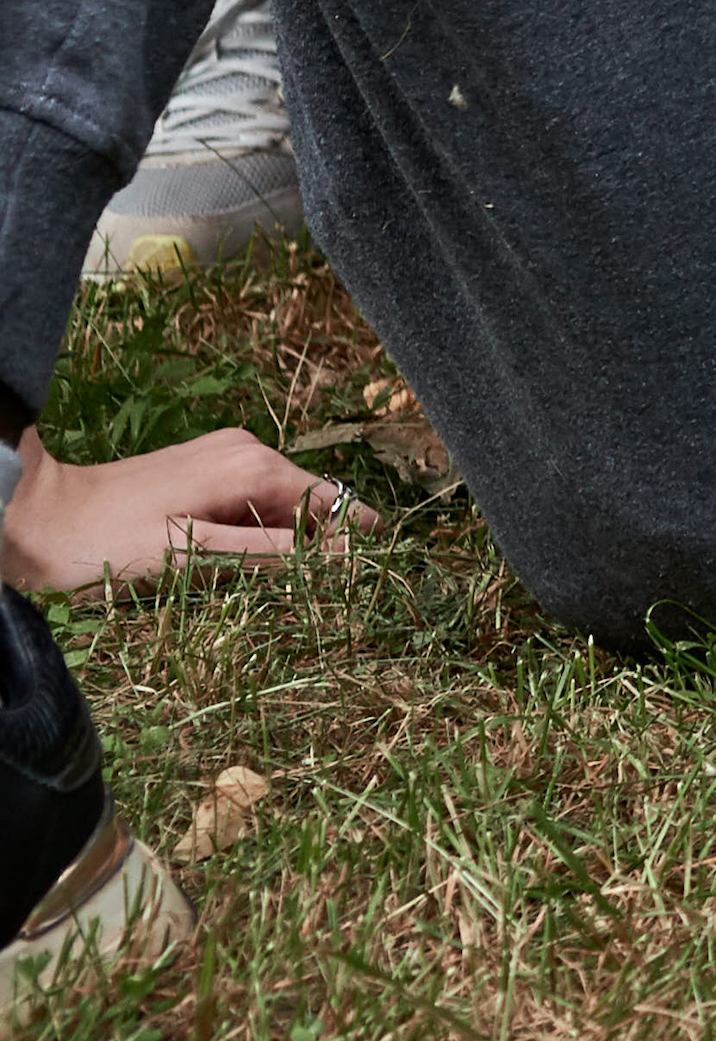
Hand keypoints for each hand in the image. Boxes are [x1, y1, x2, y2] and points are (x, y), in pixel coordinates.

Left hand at [2, 424, 351, 590]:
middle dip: (312, 543)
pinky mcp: (205, 466)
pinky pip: (251, 498)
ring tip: (255, 577)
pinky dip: (252, 528)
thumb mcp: (193, 553)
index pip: (333, 500)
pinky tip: (227, 555)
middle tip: (296, 590)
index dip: (348, 540)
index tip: (350, 580)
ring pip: (280, 502)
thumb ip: (268, 550)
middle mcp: (248, 450)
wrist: (41, 514)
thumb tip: (334, 556)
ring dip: (279, 539)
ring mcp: (225, 454)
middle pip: (310, 500)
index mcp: (253, 466)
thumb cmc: (110, 539)